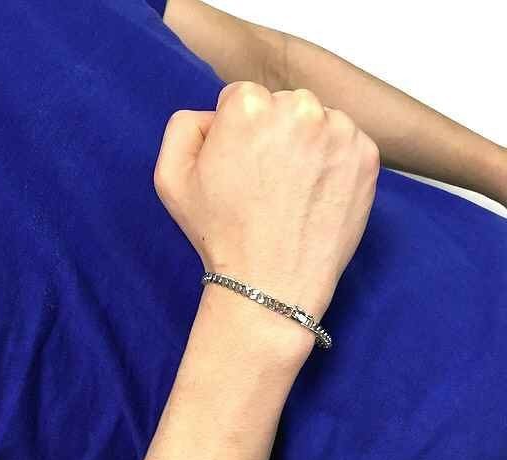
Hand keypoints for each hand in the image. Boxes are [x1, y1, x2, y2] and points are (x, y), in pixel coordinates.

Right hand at [154, 81, 379, 340]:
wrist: (270, 283)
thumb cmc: (220, 234)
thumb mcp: (170, 178)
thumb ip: (184, 126)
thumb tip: (214, 115)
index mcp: (249, 106)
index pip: (242, 98)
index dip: (236, 132)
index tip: (240, 166)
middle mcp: (298, 108)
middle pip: (282, 104)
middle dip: (273, 132)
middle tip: (266, 180)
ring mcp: (339, 132)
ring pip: (317, 121)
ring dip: (306, 143)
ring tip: (293, 189)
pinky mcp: (367, 157)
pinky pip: (346, 143)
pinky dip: (334, 161)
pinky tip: (316, 193)